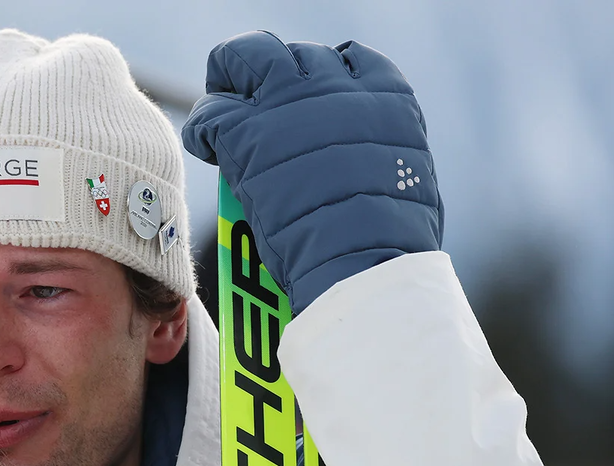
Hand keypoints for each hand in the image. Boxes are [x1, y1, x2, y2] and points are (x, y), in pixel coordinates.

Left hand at [183, 31, 442, 312]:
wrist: (361, 263)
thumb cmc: (392, 245)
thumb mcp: (412, 181)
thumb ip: (386, 152)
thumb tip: (367, 159)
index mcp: (385, 96)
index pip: (347, 59)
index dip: (321, 77)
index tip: (306, 101)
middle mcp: (336, 87)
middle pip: (290, 54)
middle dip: (269, 71)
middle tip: (253, 99)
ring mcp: (287, 104)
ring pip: (243, 59)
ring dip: (229, 82)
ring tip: (222, 113)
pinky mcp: (246, 132)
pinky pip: (210, 112)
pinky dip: (201, 127)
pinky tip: (204, 145)